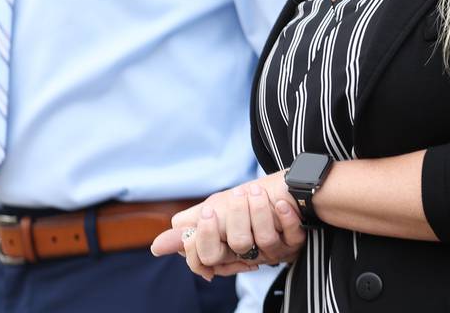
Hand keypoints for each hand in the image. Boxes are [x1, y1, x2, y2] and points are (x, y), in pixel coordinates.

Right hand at [150, 173, 305, 279]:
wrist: (281, 192)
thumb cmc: (241, 206)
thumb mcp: (211, 215)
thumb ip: (188, 231)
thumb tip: (156, 248)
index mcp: (224, 252)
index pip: (207, 258)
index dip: (207, 239)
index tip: (209, 214)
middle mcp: (247, 255)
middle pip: (237, 247)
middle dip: (236, 219)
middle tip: (235, 195)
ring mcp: (272, 250)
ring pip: (265, 240)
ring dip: (260, 211)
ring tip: (256, 191)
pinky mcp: (294, 241)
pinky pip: (292, 236)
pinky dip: (286, 217)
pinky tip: (281, 203)